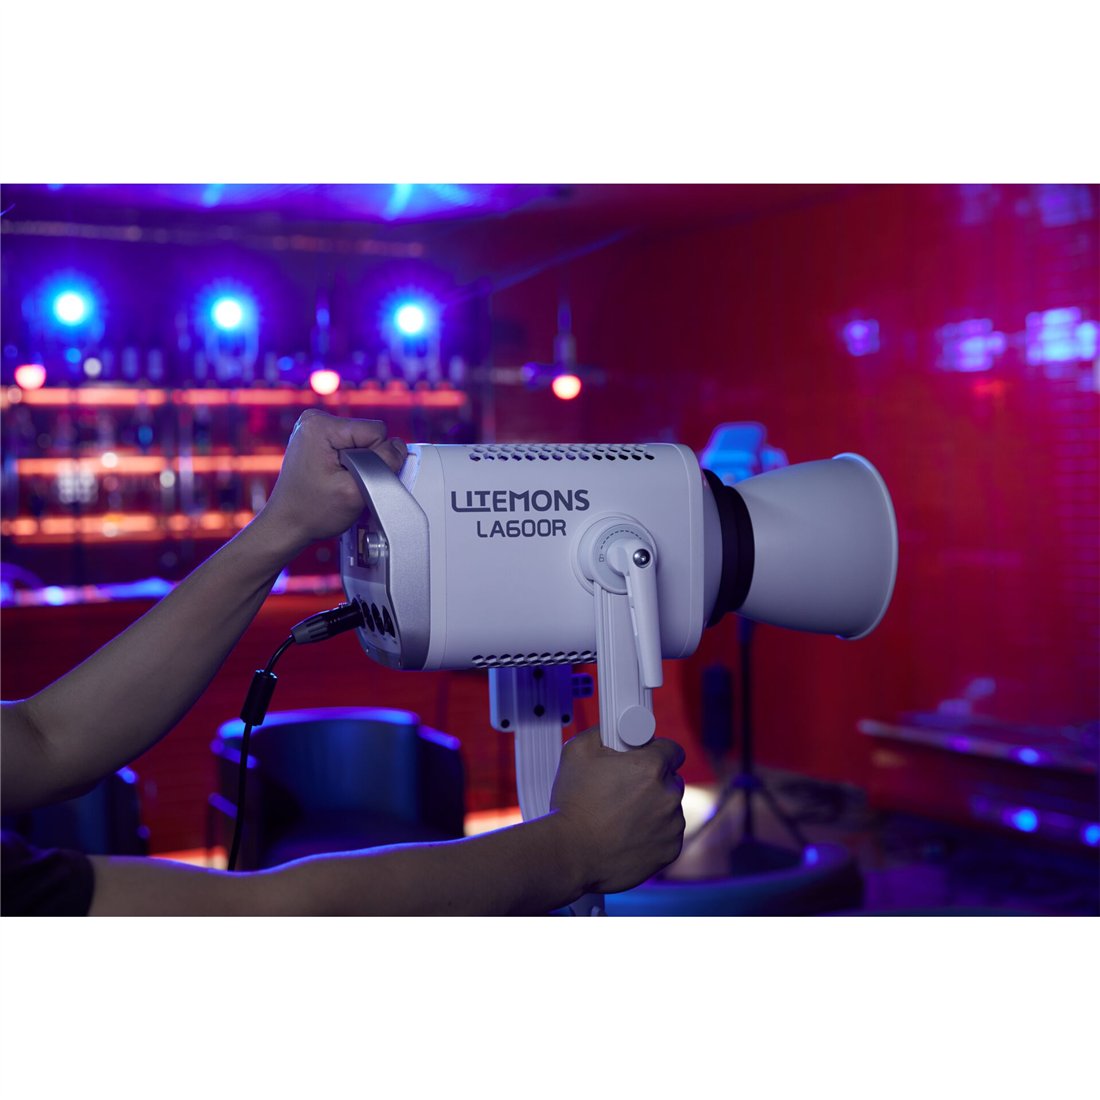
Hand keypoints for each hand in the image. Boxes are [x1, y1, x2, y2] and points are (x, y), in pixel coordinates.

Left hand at [258, 411, 406, 550]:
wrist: (287, 524)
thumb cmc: (314, 512)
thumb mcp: (357, 491)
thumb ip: (384, 464)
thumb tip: (400, 447)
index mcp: (321, 425)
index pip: (376, 431)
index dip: (376, 459)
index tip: (353, 479)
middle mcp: (316, 419)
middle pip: (369, 435)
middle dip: (366, 462)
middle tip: (345, 483)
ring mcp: (315, 428)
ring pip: (362, 442)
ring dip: (358, 464)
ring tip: (338, 482)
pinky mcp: (318, 438)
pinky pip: (351, 446)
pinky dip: (350, 464)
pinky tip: (335, 478)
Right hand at [549, 728, 685, 894]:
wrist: (570, 852)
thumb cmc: (574, 805)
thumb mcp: (577, 751)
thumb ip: (602, 732)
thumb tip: (611, 729)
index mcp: (651, 767)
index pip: (672, 749)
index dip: (656, 751)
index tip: (645, 758)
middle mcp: (668, 795)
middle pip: (671, 779)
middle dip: (653, 781)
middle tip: (626, 789)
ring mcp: (672, 825)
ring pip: (670, 808)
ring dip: (654, 808)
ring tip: (622, 816)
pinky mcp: (670, 850)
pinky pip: (668, 834)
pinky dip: (654, 834)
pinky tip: (629, 834)